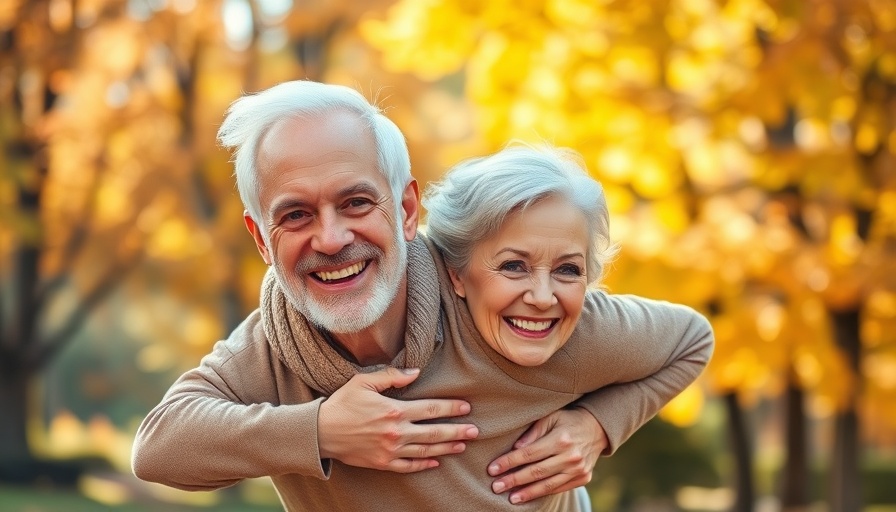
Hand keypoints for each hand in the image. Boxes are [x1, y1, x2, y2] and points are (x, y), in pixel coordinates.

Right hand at [317, 367, 478, 472]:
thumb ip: (392, 375)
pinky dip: (424, 465)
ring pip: (426, 450)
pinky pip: (408, 466)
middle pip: (434, 432)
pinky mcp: (382, 463)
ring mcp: (390, 450)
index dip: (451, 408)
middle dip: (457, 431)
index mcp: (394, 410)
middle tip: (476, 431)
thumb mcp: (364, 381)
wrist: (320, 432)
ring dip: (446, 448)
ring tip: (463, 445)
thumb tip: (415, 372)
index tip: (466, 407)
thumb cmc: (342, 403)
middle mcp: (396, 432)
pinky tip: (436, 462)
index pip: (431, 409)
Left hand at [487, 408, 606, 504]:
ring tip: (510, 498)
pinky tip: (528, 496)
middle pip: (536, 472)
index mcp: (561, 439)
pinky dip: (542, 493)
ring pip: (547, 485)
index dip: (509, 462)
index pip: (529, 454)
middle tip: (496, 487)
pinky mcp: (583, 478)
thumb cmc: (567, 420)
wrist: (597, 428)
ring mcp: (578, 469)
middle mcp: (571, 456)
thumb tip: (516, 448)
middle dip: (513, 480)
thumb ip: (533, 432)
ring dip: (527, 493)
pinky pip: (559, 488)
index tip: (492, 469)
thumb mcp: (551, 417)